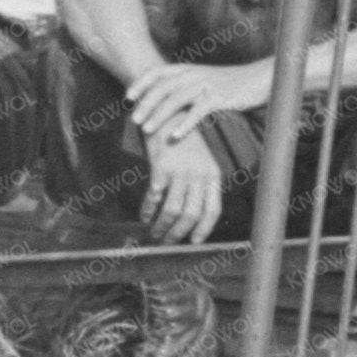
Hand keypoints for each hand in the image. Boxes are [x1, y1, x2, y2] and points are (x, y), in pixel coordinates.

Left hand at [124, 59, 264, 148]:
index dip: (141, 84)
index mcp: (188, 68)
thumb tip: (163, 100)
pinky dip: (185, 124)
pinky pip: (198, 111)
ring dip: (159, 115)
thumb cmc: (229, 83)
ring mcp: (206, 85)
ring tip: (147, 130)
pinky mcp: (220, 97)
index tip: (127, 98)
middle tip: (133, 120)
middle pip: (163, 87)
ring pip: (176, 99)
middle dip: (146, 103)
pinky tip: (175, 136)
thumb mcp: (203, 79)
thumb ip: (185, 86)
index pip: (158, 72)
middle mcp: (194, 74)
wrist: (259, 78)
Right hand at [139, 126, 227, 242]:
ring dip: (162, 226)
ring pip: (173, 210)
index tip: (193, 242)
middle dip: (178, 233)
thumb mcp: (200, 161)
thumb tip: (191, 216)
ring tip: (154, 233)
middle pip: (191, 214)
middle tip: (167, 242)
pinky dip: (148, 210)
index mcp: (212, 175)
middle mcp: (199, 174)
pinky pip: (154, 196)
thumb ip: (200, 185)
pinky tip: (144, 216)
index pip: (212, 210)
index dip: (203, 229)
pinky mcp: (162, 166)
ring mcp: (180, 170)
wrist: (167, 113)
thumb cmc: (182, 141)